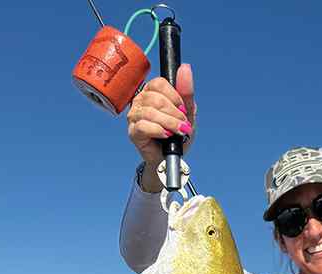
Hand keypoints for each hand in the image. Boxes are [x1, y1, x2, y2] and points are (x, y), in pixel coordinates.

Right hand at [127, 63, 196, 190]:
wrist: (173, 157)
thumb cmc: (178, 134)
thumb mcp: (187, 113)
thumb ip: (186, 91)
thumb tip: (186, 67)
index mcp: (151, 92)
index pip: (158, 83)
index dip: (174, 96)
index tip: (183, 110)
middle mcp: (140, 101)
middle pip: (155, 99)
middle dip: (174, 113)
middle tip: (183, 125)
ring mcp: (134, 116)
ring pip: (150, 112)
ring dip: (169, 123)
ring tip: (177, 132)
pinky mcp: (133, 132)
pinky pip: (143, 126)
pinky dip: (158, 130)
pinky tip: (166, 136)